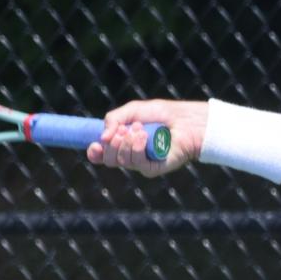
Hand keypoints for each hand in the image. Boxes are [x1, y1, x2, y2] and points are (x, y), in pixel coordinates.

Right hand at [88, 99, 205, 176]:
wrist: (185, 120)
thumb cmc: (161, 114)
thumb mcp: (133, 111)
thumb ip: (114, 119)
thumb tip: (102, 137)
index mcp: (122, 144)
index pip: (102, 155)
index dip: (95, 152)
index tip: (95, 144)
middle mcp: (130, 156)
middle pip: (109, 160)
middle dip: (112, 143)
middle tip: (125, 129)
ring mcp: (141, 164)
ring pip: (121, 161)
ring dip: (126, 142)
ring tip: (140, 129)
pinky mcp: (153, 168)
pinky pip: (137, 163)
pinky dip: (137, 148)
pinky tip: (144, 136)